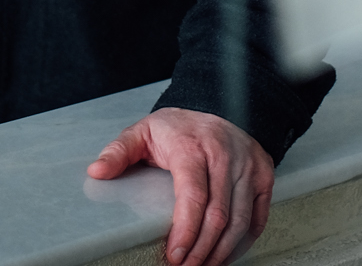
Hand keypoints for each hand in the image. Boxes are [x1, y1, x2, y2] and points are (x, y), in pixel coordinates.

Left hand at [87, 107, 272, 265]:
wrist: (213, 109)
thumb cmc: (176, 128)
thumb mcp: (142, 132)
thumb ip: (118, 151)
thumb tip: (97, 171)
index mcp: (192, 146)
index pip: (193, 196)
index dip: (185, 232)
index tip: (174, 256)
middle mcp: (225, 154)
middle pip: (219, 215)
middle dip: (202, 251)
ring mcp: (248, 164)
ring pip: (241, 220)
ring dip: (222, 252)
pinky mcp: (264, 173)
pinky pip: (259, 215)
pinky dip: (244, 240)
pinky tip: (226, 252)